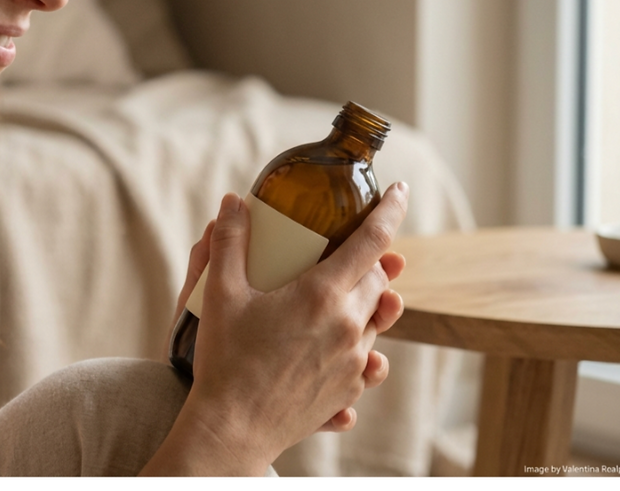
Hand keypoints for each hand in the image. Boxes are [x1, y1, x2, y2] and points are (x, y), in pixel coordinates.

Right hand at [181, 181, 408, 465]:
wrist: (233, 429)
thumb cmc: (226, 360)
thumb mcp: (220, 293)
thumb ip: (229, 243)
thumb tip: (233, 201)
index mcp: (322, 295)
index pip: (371, 241)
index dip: (390, 211)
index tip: (400, 190)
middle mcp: (348, 326)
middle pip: (379, 280)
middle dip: (373, 259)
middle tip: (355, 248)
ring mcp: (353, 362)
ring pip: (377, 319)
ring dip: (369, 301)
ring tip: (350, 294)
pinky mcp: (349, 391)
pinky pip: (370, 360)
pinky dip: (362, 344)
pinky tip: (344, 343)